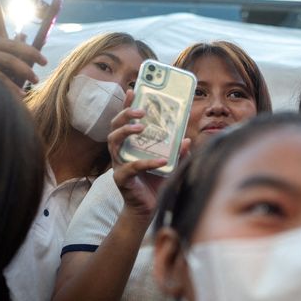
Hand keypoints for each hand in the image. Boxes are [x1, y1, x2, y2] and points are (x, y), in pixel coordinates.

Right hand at [0, 0, 46, 94]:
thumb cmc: (6, 79)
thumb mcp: (17, 65)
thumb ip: (23, 53)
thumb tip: (26, 37)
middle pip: (15, 44)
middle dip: (32, 53)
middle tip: (44, 63)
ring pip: (10, 60)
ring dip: (25, 71)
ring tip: (35, 81)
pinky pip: (0, 77)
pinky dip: (13, 86)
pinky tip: (21, 94)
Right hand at [107, 90, 189, 222]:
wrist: (148, 209)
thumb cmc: (155, 183)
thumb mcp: (170, 165)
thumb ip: (177, 152)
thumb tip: (187, 140)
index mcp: (130, 145)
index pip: (124, 121)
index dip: (126, 105)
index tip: (132, 91)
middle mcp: (120, 152)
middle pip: (113, 128)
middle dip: (124, 116)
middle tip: (140, 111)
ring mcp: (118, 165)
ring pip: (114, 143)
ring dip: (126, 132)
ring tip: (141, 128)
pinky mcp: (122, 179)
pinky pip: (131, 168)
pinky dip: (146, 163)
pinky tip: (160, 161)